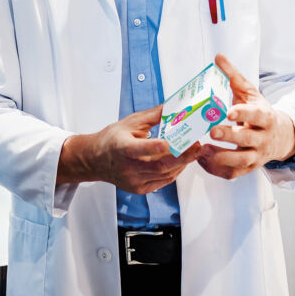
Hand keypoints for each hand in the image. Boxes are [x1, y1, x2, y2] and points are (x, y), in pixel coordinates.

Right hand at [57, 106, 201, 193]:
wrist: (96, 160)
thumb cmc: (112, 139)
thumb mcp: (130, 122)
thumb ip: (154, 116)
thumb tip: (174, 106)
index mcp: (121, 147)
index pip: (137, 149)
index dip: (153, 148)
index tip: (167, 143)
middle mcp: (127, 167)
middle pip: (159, 165)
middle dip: (182, 156)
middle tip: (197, 146)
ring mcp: (133, 181)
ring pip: (165, 175)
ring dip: (182, 163)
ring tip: (194, 151)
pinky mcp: (140, 189)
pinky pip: (163, 181)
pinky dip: (175, 171)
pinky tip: (181, 161)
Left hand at [197, 53, 294, 180]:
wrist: (280, 137)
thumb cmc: (260, 112)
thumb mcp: (250, 93)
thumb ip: (234, 76)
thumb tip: (218, 57)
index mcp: (265, 117)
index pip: (256, 116)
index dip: (244, 114)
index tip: (229, 112)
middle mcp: (262, 139)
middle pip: (247, 140)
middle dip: (230, 137)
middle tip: (211, 131)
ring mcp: (256, 156)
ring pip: (241, 161)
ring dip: (221, 158)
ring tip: (203, 150)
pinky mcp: (248, 169)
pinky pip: (233, 174)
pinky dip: (216, 170)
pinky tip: (201, 160)